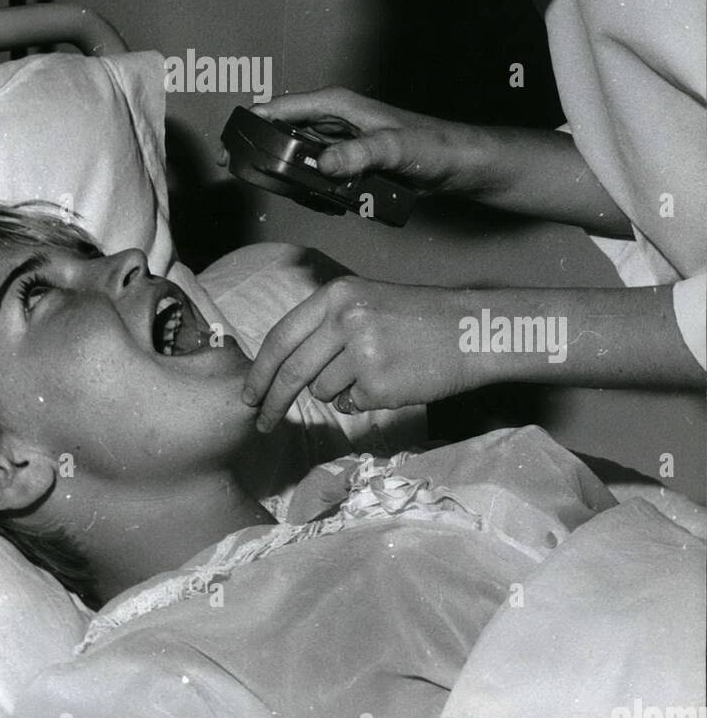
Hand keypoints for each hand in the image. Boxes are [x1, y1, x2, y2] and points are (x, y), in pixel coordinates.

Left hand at [242, 276, 480, 430]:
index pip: (280, 337)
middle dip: (272, 401)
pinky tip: (390, 382)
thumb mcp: (366, 301)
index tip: (248, 394)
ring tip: (372, 372)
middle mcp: (344, 319)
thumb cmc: (418, 318)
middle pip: (291, 371)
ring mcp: (361, 353)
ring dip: (337, 393)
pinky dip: (363, 401)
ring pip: (323, 391)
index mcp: (336, 295)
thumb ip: (326, 325)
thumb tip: (283, 364)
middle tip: (262, 422)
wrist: (470, 330)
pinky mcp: (379, 384)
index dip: (259, 370)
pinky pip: (352, 404)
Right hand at [253, 88, 490, 196]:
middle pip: (283, 128)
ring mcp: (342, 140)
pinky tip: (310, 197)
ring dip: (282, 168)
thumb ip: (361, 154)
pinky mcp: (350, 160)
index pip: (283, 108)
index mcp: (339, 105)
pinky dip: (307, 183)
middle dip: (259, 146)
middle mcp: (336, 119)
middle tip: (236, 167)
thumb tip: (326, 163)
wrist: (461, 165)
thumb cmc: (435, 146)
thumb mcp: (396, 148)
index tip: (231, 141)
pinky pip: (316, 170)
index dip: (253, 122)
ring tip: (270, 184)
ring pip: (297, 151)